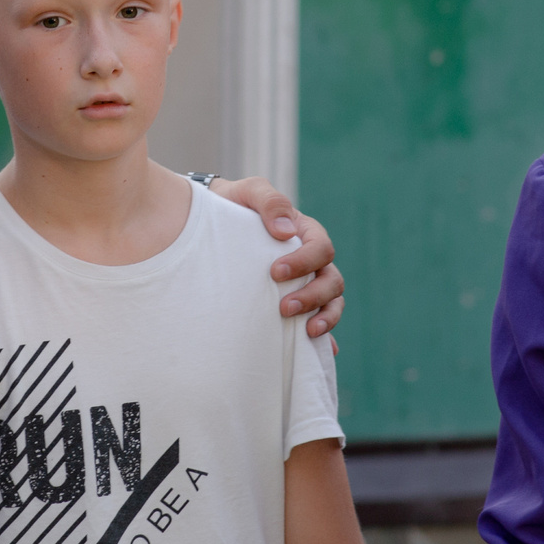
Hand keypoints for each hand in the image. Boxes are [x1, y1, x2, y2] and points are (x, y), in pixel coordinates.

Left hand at [210, 177, 344, 336]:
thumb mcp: (249, 191)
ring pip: (332, 303)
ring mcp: (307, 283)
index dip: (304, 263)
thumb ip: (270, 202)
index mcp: (307, 234)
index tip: (275, 272)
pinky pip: (317, 321)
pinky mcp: (295, 303)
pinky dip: (323, 339)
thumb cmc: (234, 204)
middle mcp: (313, 261)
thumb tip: (286, 231)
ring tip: (306, 331)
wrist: (211, 223)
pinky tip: (318, 351)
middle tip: (284, 308)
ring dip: (325, 318)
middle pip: (332, 281)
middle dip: (313, 297)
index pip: (321, 250)